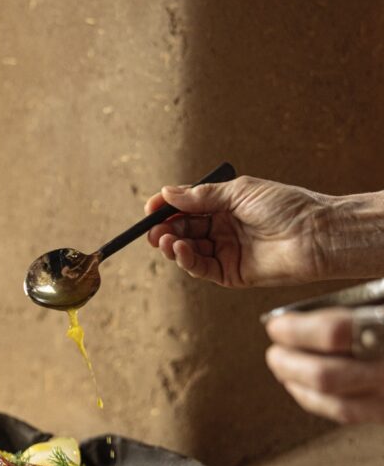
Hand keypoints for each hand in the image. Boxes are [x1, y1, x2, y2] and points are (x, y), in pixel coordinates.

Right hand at [145, 175, 334, 287]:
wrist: (315, 234)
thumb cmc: (287, 206)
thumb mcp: (239, 191)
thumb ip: (202, 195)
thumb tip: (168, 193)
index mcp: (227, 206)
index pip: (189, 207)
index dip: (168, 208)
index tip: (150, 208)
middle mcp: (224, 230)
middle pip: (185, 230)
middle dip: (165, 229)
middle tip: (152, 229)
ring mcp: (227, 252)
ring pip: (189, 250)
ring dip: (172, 245)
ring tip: (163, 239)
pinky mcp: (231, 274)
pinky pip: (202, 268)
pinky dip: (186, 259)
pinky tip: (179, 249)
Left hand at [265, 308, 383, 422]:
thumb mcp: (379, 301)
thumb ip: (352, 308)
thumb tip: (297, 318)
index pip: (333, 333)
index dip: (295, 331)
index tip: (276, 326)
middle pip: (324, 375)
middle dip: (288, 364)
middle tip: (274, 352)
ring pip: (332, 400)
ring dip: (296, 383)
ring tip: (281, 367)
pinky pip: (346, 412)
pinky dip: (315, 399)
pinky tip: (301, 385)